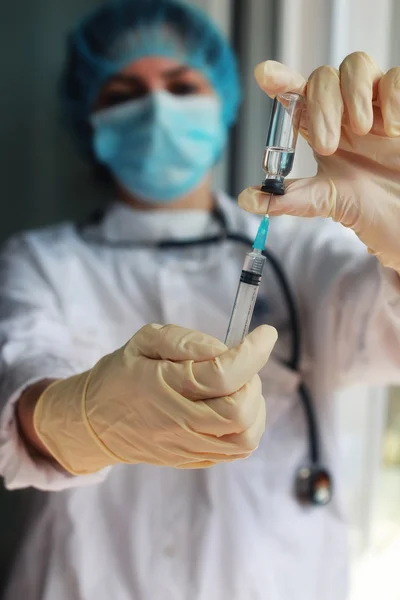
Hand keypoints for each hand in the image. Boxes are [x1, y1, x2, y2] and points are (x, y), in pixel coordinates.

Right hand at [33, 323, 276, 473]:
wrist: (94, 422)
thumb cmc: (121, 374)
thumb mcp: (144, 341)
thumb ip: (185, 341)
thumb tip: (225, 350)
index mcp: (163, 386)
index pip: (222, 376)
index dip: (253, 353)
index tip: (266, 334)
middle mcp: (177, 422)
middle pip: (238, 411)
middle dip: (252, 381)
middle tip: (240, 365)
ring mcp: (187, 447)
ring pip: (245, 438)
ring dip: (254, 407)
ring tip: (238, 387)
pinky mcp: (193, 461)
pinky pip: (236, 451)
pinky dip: (246, 426)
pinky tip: (231, 407)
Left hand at [239, 53, 399, 272]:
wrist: (398, 217)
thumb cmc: (363, 204)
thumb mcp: (321, 201)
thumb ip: (285, 199)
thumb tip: (247, 199)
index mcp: (319, 128)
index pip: (295, 94)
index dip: (279, 80)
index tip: (265, 75)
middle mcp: (343, 111)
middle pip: (322, 77)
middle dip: (321, 107)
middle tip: (327, 146)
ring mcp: (373, 105)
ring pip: (356, 64)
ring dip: (353, 94)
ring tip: (363, 131)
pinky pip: (395, 77)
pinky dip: (391, 97)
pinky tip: (392, 129)